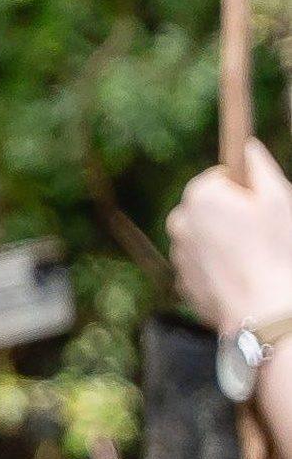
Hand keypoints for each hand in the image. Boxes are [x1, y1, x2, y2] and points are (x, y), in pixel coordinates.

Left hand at [170, 141, 291, 336]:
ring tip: (257, 259)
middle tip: (264, 235)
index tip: (262, 206)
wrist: (268, 313)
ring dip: (228, 242)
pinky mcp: (184, 282)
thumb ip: (259, 165)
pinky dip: (222, 268)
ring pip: (208, 238)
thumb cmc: (279, 251)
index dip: (246, 190)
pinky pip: (206, 265)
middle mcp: (180, 221)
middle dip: (235, 216)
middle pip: (211, 208)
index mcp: (200, 195)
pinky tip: (246, 279)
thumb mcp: (280, 199)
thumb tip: (247, 145)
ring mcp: (179, 254)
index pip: (221, 177)